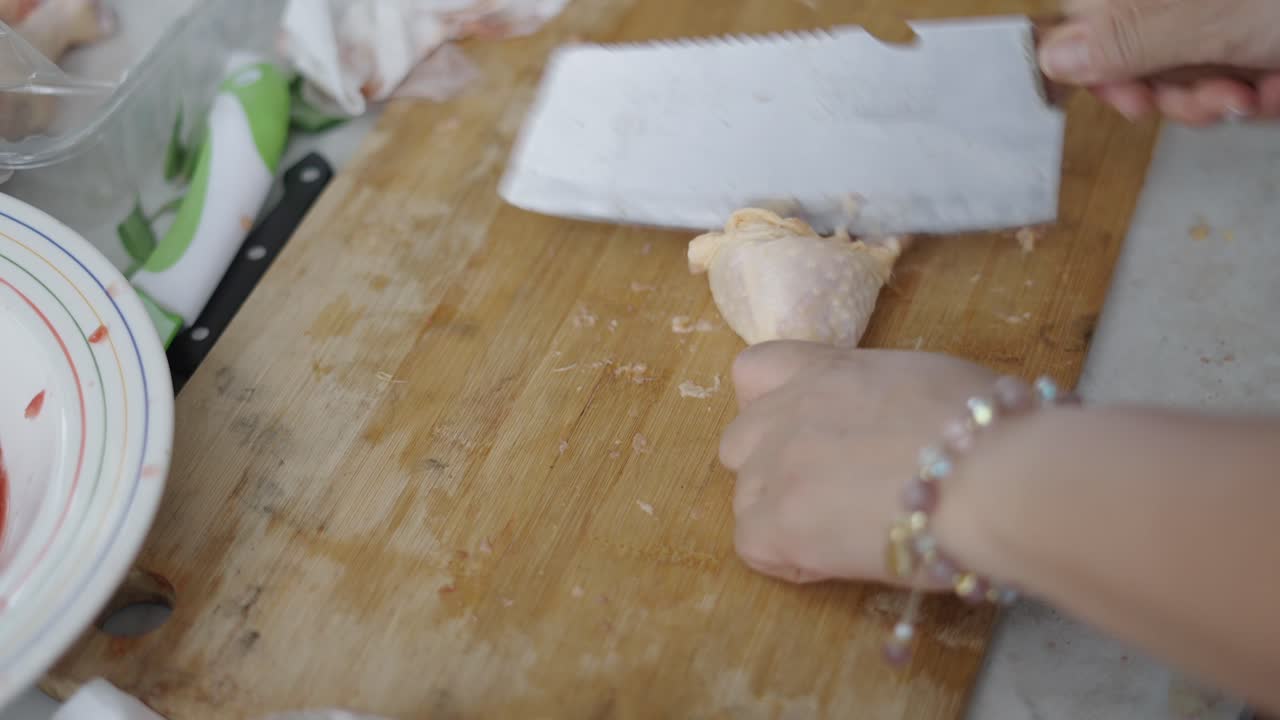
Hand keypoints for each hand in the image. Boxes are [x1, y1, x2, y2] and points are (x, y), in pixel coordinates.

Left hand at [719, 342, 996, 585]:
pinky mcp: (779, 524)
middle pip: (740, 442)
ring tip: (841, 533)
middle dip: (774, 467)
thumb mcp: (932, 380)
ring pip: (745, 497)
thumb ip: (890, 398)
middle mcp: (790, 412)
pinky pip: (752, 546)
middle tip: (831, 491)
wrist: (991, 473)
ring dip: (782, 515)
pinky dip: (786, 558)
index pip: (755, 370)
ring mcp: (777, 467)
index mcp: (828, 372)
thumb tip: (907, 426)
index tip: (806, 430)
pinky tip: (835, 561)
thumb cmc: (989, 426)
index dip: (769, 404)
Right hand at [1038, 0, 1279, 124]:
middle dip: (1171, 93)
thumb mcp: (1203, 18)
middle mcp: (1168, 2)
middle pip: (1129, 58)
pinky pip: (1224, 83)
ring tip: (1253, 92)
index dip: (1093, 67)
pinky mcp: (1241, 44)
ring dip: (1216, 101)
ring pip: (1178, 79)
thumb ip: (1122, 39)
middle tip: (1210, 96)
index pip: (1079, 19)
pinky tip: (1275, 85)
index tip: (1130, 98)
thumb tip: (1050, 58)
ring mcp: (1207, 20)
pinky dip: (1254, 96)